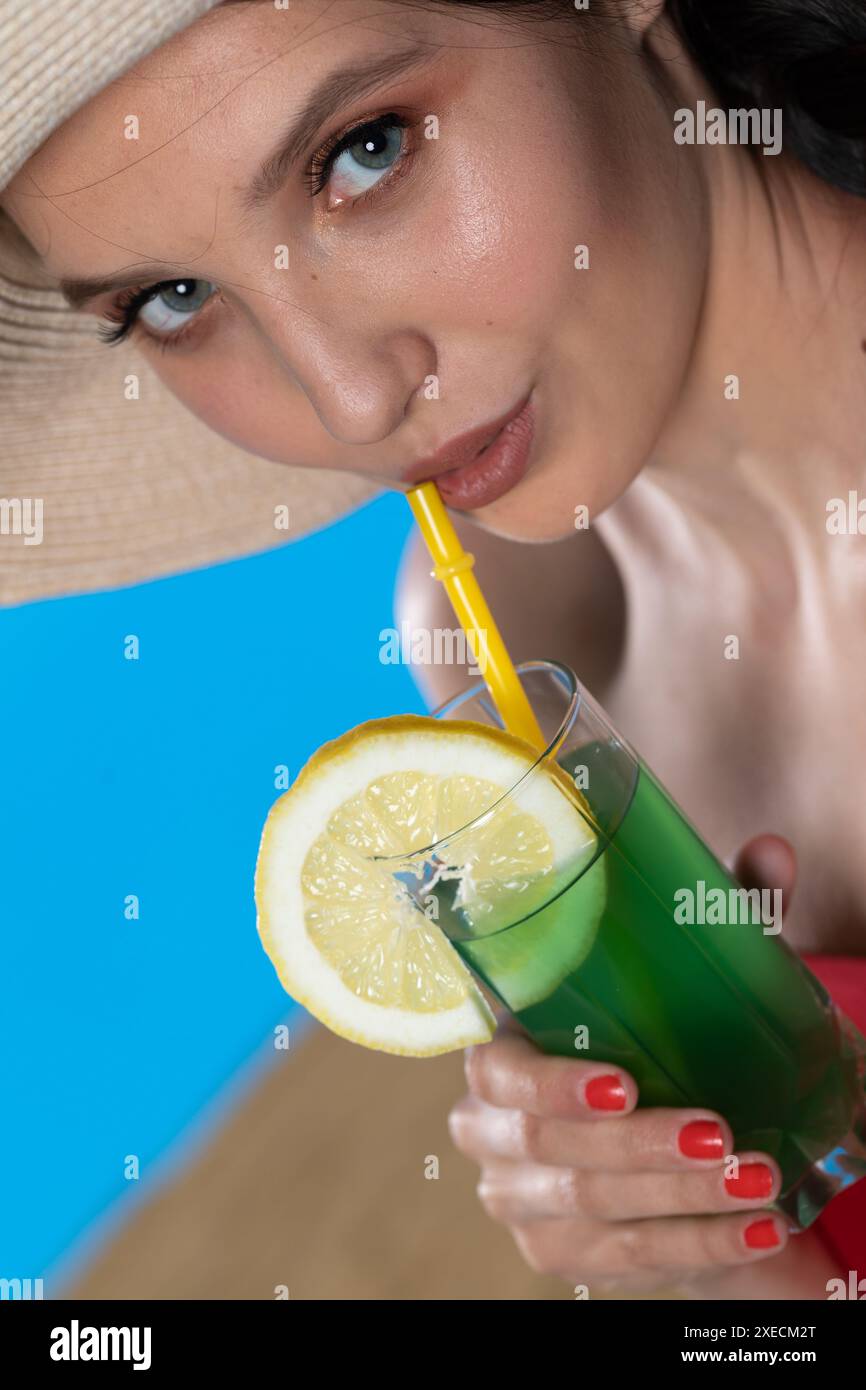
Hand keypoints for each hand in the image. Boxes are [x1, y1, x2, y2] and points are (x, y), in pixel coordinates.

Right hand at [448, 835, 798, 1296]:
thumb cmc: (662, 1046)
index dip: (551, 1083)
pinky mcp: (560, 1256)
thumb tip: (771, 852)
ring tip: (760, 1178)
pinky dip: (700, 1246)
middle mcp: (491, 1129)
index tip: (625, 1083)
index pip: (500, 1071)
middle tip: (720, 1134)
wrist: (661, 1153)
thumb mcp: (692, 980)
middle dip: (641, 1146)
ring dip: (680, 1199)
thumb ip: (725, 914)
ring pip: (592, 1207)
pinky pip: (627, 1262)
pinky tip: (758, 1227)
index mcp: (502, 1051)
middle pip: (548, 1146)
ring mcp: (520, 1200)